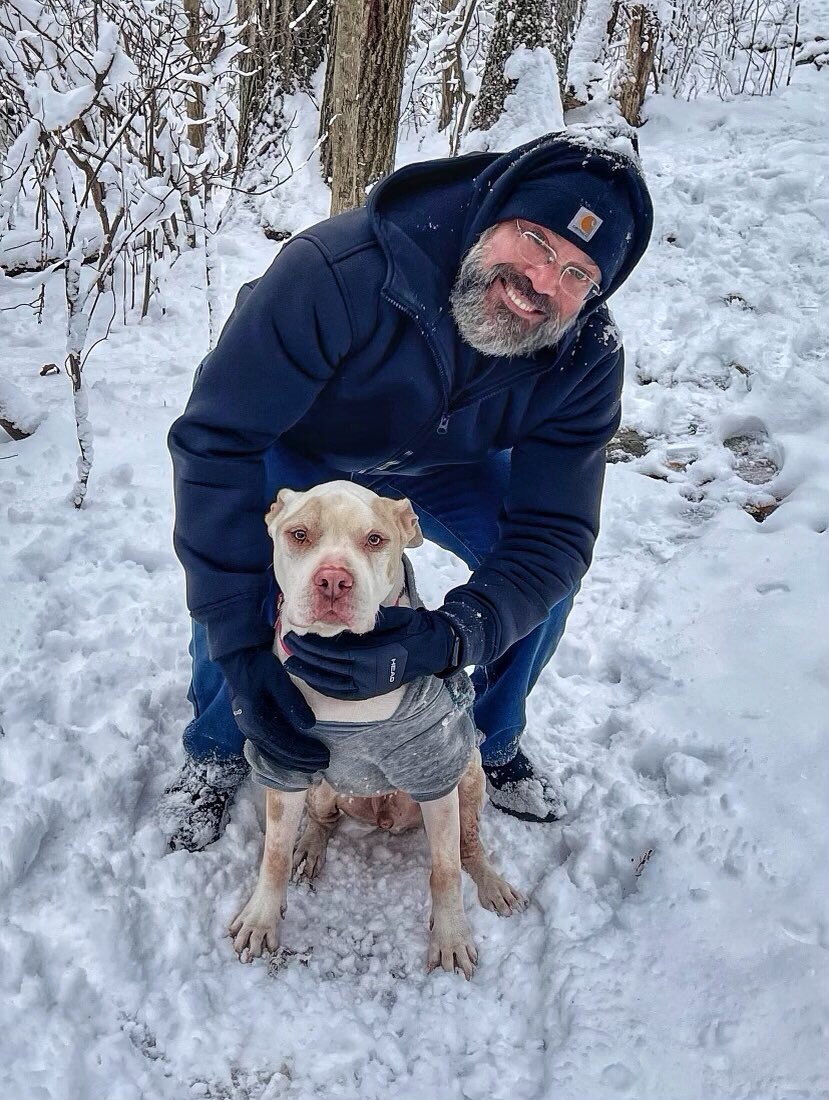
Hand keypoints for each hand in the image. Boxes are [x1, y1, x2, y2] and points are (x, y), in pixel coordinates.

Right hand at [218, 645, 329, 772]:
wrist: (238, 660)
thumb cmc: (258, 667)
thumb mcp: (277, 679)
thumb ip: (292, 702)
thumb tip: (310, 725)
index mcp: (255, 719)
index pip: (284, 743)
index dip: (305, 752)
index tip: (323, 755)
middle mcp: (249, 729)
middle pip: (278, 753)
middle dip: (302, 760)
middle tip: (324, 762)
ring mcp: (248, 730)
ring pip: (272, 754)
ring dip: (294, 762)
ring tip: (313, 765)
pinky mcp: (251, 727)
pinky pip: (267, 748)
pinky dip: (283, 756)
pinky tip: (295, 759)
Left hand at [283, 606, 461, 700]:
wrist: (432, 649)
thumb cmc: (410, 629)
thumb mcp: (386, 620)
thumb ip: (361, 624)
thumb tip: (334, 620)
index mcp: (370, 656)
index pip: (331, 652)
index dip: (311, 644)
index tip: (296, 633)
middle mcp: (367, 676)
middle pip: (326, 666)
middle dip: (304, 655)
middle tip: (289, 643)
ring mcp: (368, 687)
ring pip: (329, 682)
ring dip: (308, 672)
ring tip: (292, 661)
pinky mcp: (369, 692)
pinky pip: (339, 692)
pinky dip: (322, 684)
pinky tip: (311, 676)